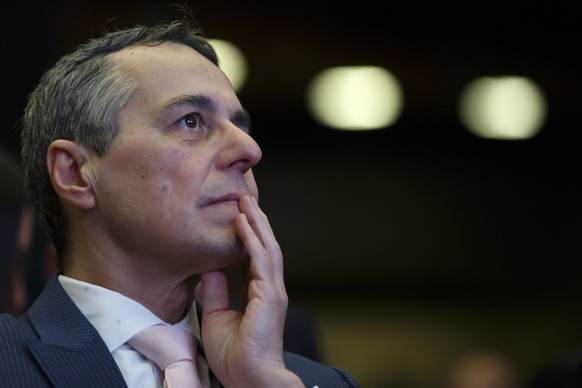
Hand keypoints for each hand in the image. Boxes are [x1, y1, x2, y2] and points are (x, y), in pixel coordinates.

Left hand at [197, 195, 302, 386]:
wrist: (248, 376)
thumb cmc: (235, 355)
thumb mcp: (216, 316)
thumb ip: (215, 291)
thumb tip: (209, 268)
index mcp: (261, 292)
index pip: (256, 256)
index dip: (249, 234)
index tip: (239, 215)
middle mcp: (271, 287)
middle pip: (265, 245)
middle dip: (255, 221)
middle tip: (244, 197)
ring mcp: (273, 290)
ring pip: (267, 247)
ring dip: (256, 223)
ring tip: (245, 201)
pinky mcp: (270, 294)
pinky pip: (260, 260)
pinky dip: (251, 240)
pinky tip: (243, 223)